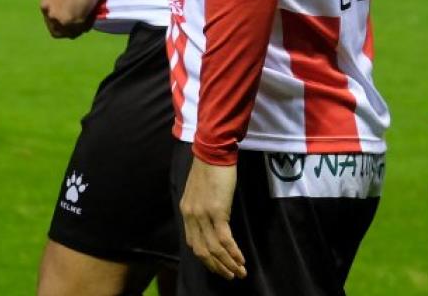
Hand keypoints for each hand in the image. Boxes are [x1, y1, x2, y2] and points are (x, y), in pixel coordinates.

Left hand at [40, 0, 101, 38]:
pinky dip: (87, 27)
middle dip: (68, 30)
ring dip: (78, 30)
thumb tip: (67, 2)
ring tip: (87, 22)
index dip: (60, 23)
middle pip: (58, 31)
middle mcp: (51, 15)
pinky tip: (91, 20)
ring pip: (70, 33)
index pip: (51, 22)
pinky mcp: (75, 22)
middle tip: (78, 26)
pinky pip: (82, 30)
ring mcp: (62, 20)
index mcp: (45, 6)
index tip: (69, 20)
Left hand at [181, 157, 246, 279]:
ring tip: (239, 272)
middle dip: (217, 267)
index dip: (206, 259)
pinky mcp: (217, 212)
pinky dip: (233, 253)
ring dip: (228, 264)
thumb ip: (201, 208)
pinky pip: (224, 240)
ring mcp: (203, 215)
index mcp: (186, 211)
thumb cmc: (210, 168)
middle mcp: (191, 216)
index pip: (193, 244)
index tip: (218, 266)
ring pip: (214, 249)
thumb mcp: (200, 191)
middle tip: (230, 276)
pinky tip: (241, 260)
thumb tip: (211, 223)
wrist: (214, 151)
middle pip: (202, 251)